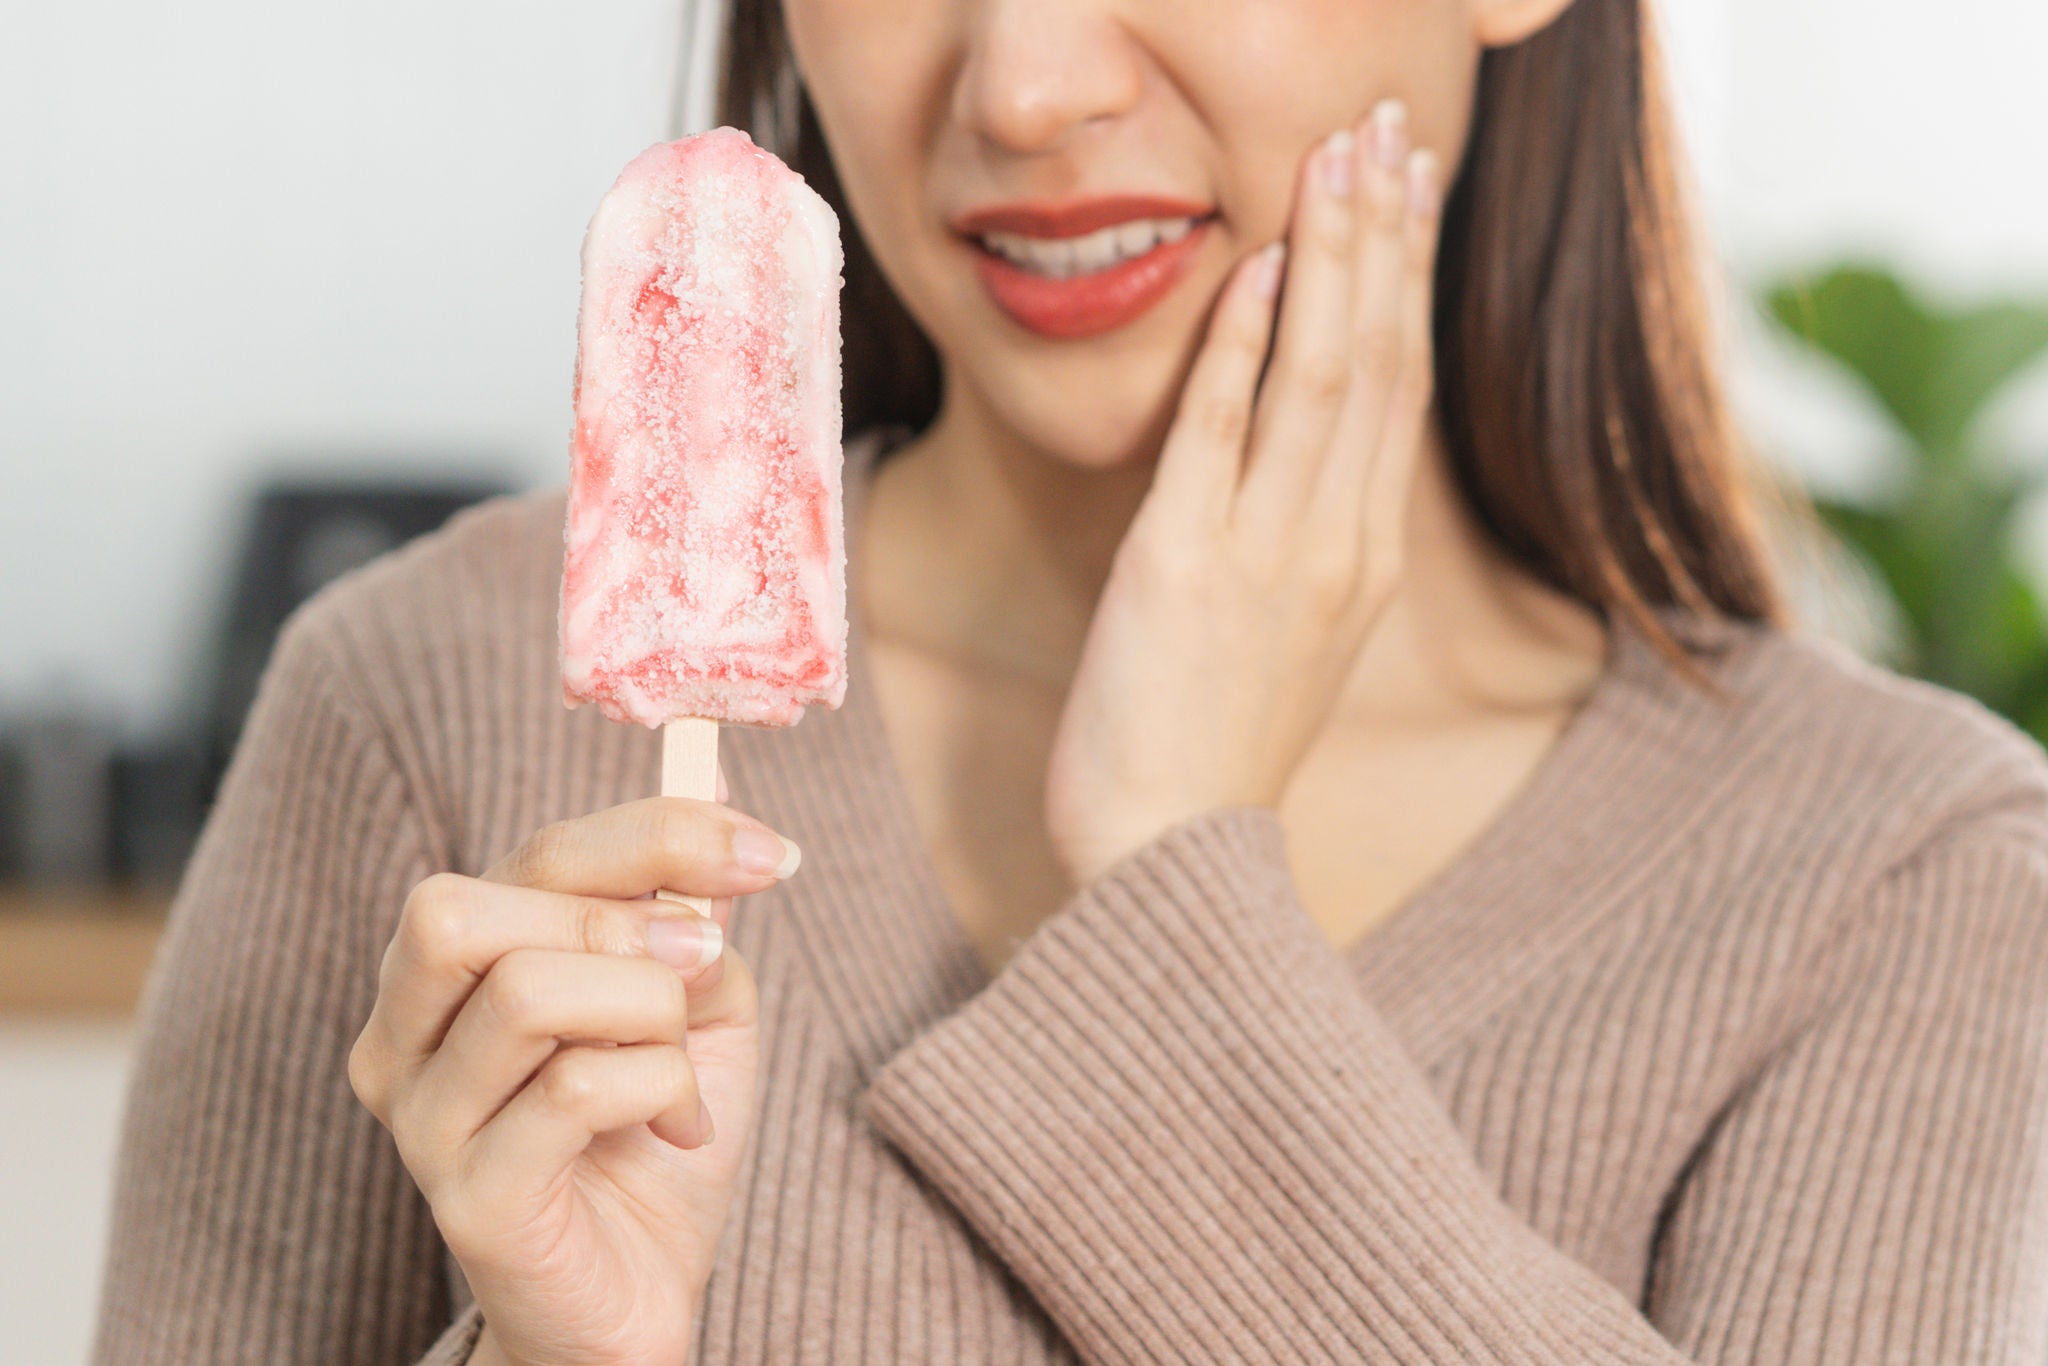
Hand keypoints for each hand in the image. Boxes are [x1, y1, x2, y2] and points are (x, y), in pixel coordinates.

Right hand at [348, 795, 799, 1365]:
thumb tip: (718, 806)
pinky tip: (677, 1128)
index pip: (531, 854)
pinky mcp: (471, 1198)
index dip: (658, 833)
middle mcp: (403, 1036)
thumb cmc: (655, 1136)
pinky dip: (659, 1088)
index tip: (765, 852)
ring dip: (647, 1009)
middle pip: (464, 907)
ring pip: (526, 990)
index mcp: (449, 969)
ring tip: (679, 1065)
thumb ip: (694, 914)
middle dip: (620, 918)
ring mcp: (423, 1122)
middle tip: (704, 963)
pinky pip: (572, 1089)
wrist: (642, 1294)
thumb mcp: (696, 1004)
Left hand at [1045, 100, 1442, 884]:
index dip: (1405, 279)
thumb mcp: (1285, 638)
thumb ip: (1301, 541)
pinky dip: (1245, 344)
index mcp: (1361, 559)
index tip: (1410, 186)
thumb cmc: (1210, 751)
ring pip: (1322, 377)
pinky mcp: (1184, 566)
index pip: (1396, 388)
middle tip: (1394, 127)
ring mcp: (1268, 553)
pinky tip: (1255, 263)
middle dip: (1386, 235)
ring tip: (1345, 157)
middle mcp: (1335, 545)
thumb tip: (1291, 450)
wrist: (1168, 862)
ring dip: (1334, 260)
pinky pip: (1223, 433)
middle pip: (1376, 360)